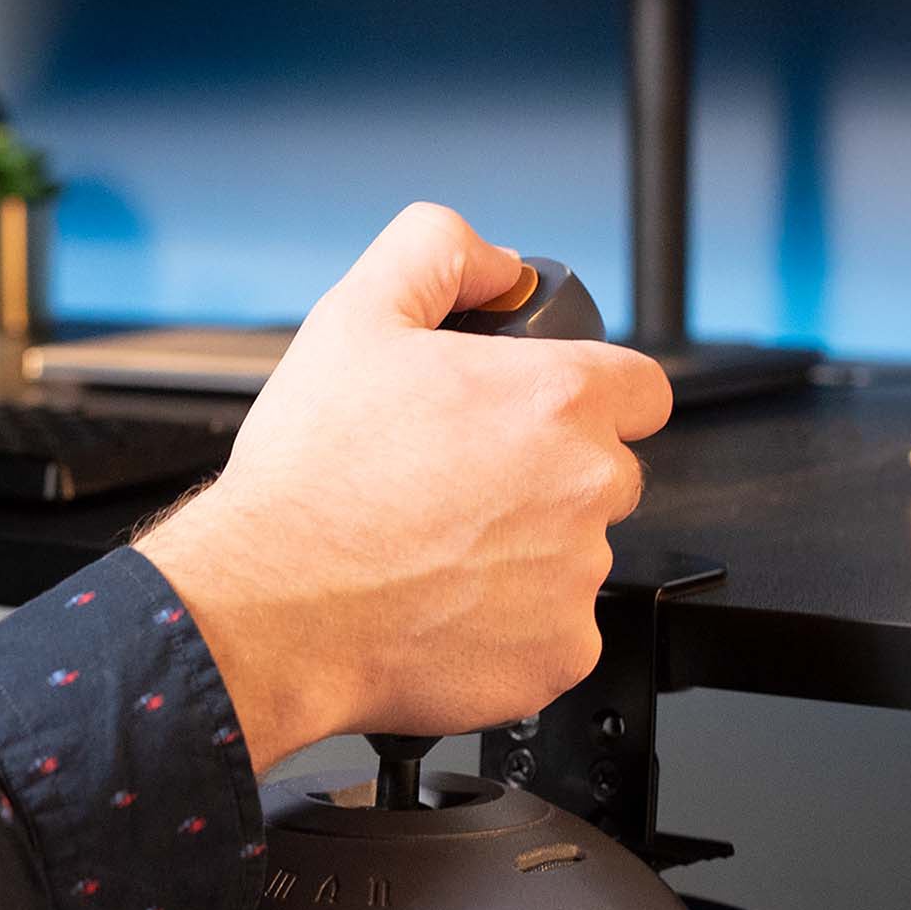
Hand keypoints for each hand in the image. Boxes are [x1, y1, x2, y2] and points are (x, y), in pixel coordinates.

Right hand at [135, 204, 670, 770]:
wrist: (269, 605)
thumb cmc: (308, 476)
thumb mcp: (352, 314)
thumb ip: (438, 251)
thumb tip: (500, 265)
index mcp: (555, 398)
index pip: (641, 389)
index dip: (587, 396)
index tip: (536, 419)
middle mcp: (584, 487)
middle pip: (607, 474)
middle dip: (547, 479)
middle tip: (458, 489)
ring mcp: (576, 579)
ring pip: (576, 557)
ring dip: (525, 554)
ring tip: (434, 553)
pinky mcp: (558, 657)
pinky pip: (556, 636)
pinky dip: (511, 630)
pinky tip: (442, 610)